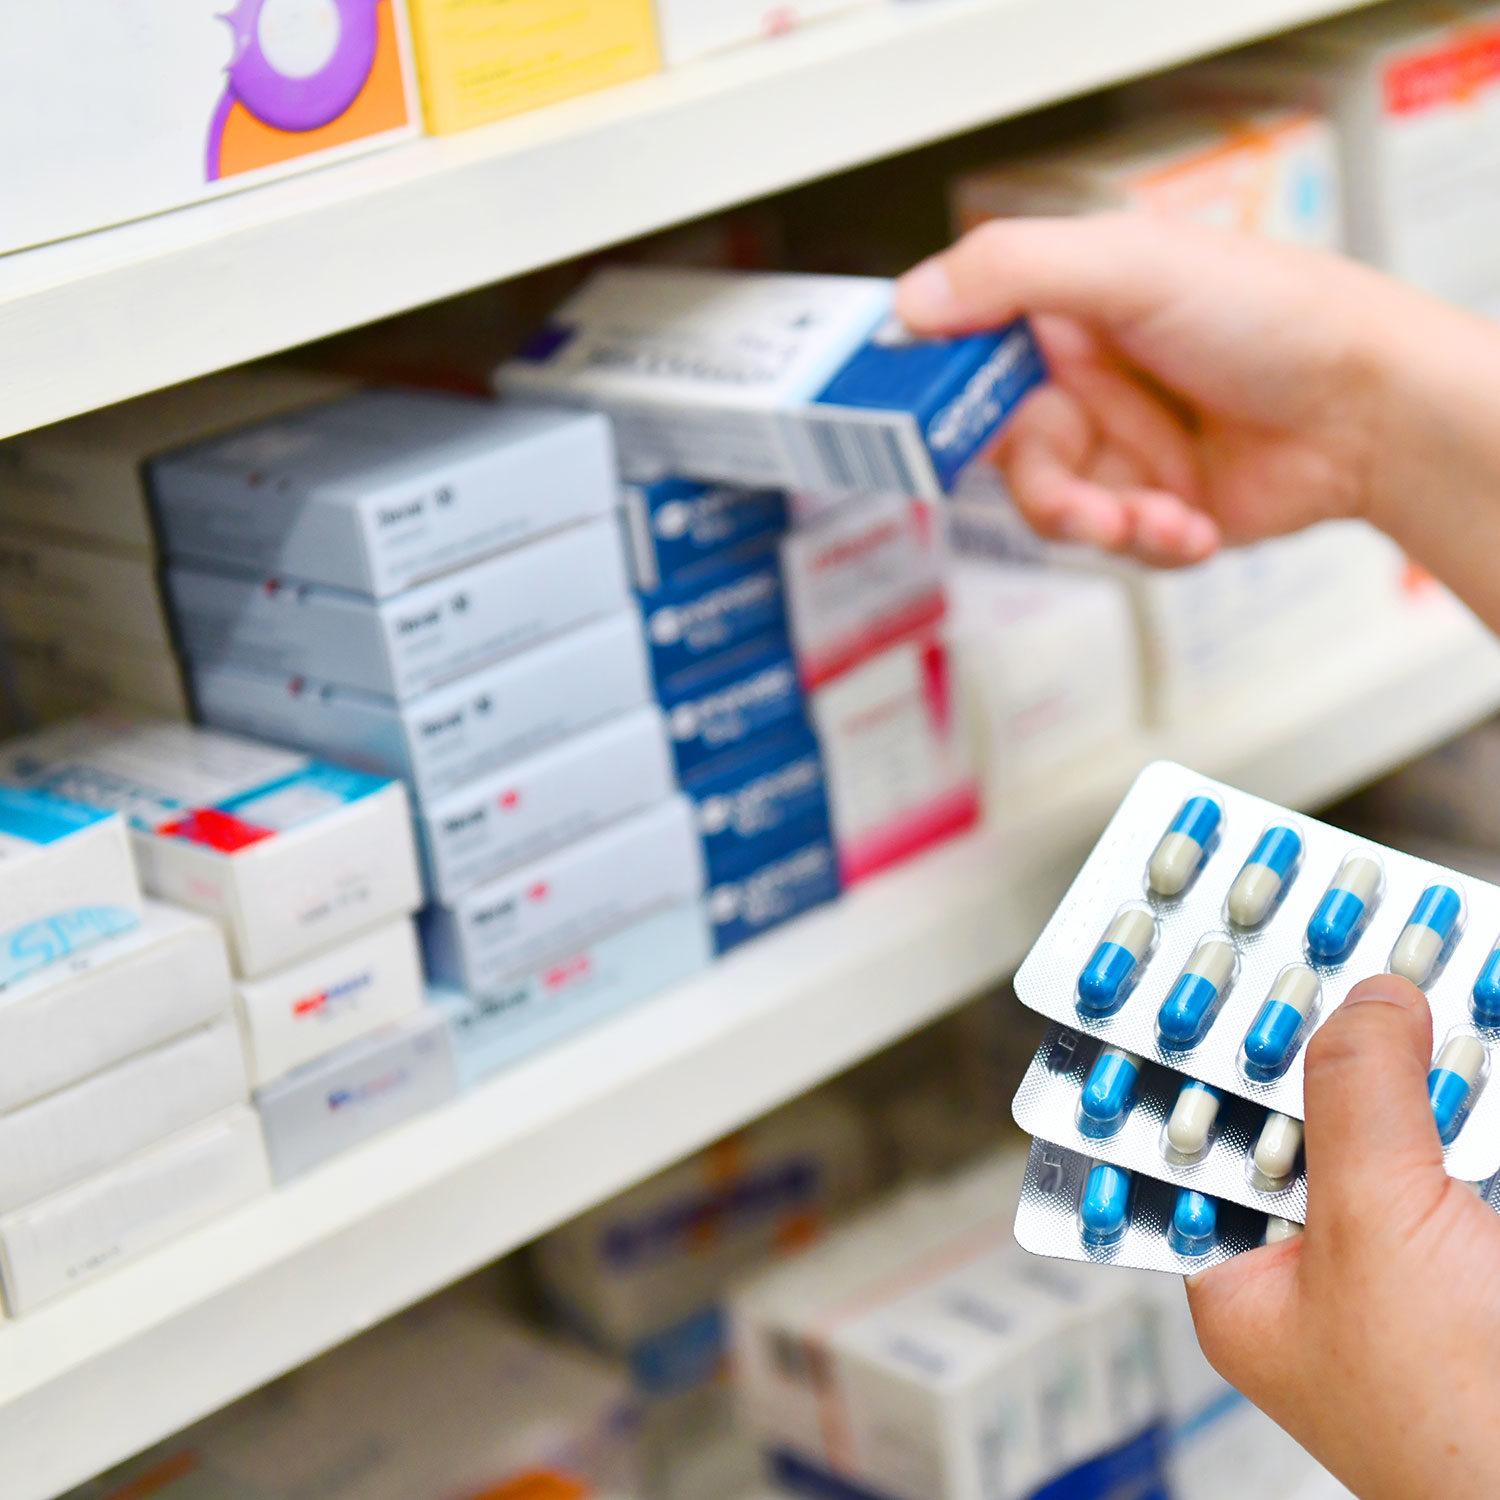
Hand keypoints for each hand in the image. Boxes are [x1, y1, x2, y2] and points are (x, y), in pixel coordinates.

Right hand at [894, 215, 1444, 568]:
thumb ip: (1012, 271)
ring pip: (1052, 508)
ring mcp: (1121, 446)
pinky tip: (1193, 521)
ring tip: (1151, 514)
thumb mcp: (1132, 266)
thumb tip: (910, 303)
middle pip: (1003, 449)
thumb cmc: (1275, 315)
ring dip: (1097, 521)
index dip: (937, 391)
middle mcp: (1088, 379)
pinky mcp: (1154, 507)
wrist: (1373, 412)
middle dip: (1040, 484)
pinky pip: (1111, 547)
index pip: (967, 348)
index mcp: (1071, 308)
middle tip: (1073, 495)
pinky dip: (1149, 542)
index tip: (915, 423)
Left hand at [1186, 977, 1499, 1499]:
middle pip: (1297, 1113)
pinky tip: (1472, 1020)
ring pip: (1391, 1123)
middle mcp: (1316, 1265)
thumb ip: (1354, 1103)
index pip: (1189, 1136)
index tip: (1190, 964)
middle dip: (1310, 1028)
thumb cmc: (1458, 1439)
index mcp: (1244, 1277)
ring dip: (1401, 1048)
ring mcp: (1407, 1259)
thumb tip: (1366, 1000)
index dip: (1188, 1047)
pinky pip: (1461, 1147)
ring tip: (1402, 957)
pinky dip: (1469, 1091)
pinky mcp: (1479, 1251)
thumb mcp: (1371, 1236)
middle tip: (1305, 932)